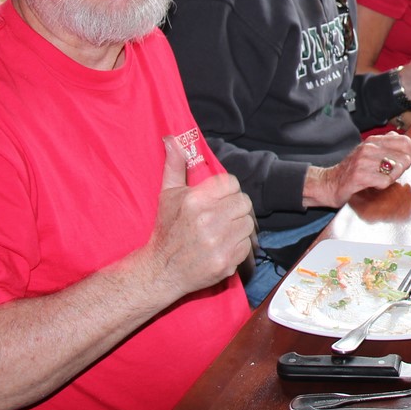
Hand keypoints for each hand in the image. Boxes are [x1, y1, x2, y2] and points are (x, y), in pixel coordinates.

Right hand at [146, 136, 255, 297]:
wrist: (161, 270)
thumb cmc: (166, 229)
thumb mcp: (167, 194)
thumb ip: (174, 165)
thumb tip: (172, 139)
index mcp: (195, 200)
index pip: (232, 183)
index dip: (227, 190)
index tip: (218, 199)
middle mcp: (207, 220)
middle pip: (243, 203)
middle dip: (234, 208)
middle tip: (221, 215)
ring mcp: (218, 243)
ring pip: (248, 224)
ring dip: (238, 226)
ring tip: (222, 231)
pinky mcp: (226, 263)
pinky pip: (246, 246)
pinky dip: (238, 246)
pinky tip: (222, 246)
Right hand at [304, 133, 410, 208]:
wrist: (329, 183)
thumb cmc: (351, 170)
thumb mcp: (368, 152)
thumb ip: (385, 146)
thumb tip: (404, 142)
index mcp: (373, 140)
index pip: (405, 141)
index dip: (409, 155)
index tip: (403, 163)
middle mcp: (369, 147)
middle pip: (404, 157)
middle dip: (401, 170)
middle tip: (390, 175)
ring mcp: (363, 161)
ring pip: (396, 169)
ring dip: (391, 179)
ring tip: (380, 180)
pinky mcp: (360, 175)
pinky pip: (385, 181)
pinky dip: (382, 186)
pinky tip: (374, 185)